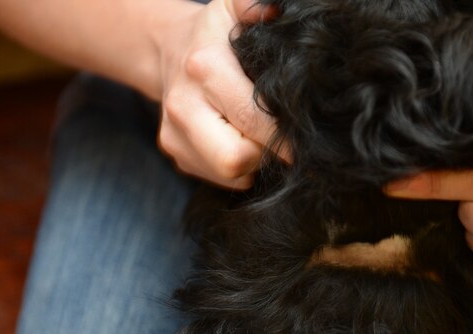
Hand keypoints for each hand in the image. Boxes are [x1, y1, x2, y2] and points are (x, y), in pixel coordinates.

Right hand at [155, 0, 278, 188]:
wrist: (166, 47)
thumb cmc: (215, 32)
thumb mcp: (232, 6)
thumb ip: (256, 5)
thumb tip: (277, 12)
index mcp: (205, 69)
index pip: (251, 118)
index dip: (282, 137)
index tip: (306, 138)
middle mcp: (184, 105)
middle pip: (235, 159)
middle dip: (265, 154)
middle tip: (281, 138)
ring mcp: (174, 134)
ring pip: (230, 174)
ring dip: (254, 163)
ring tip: (259, 135)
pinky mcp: (174, 152)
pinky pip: (219, 178)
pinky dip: (239, 168)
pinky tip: (242, 140)